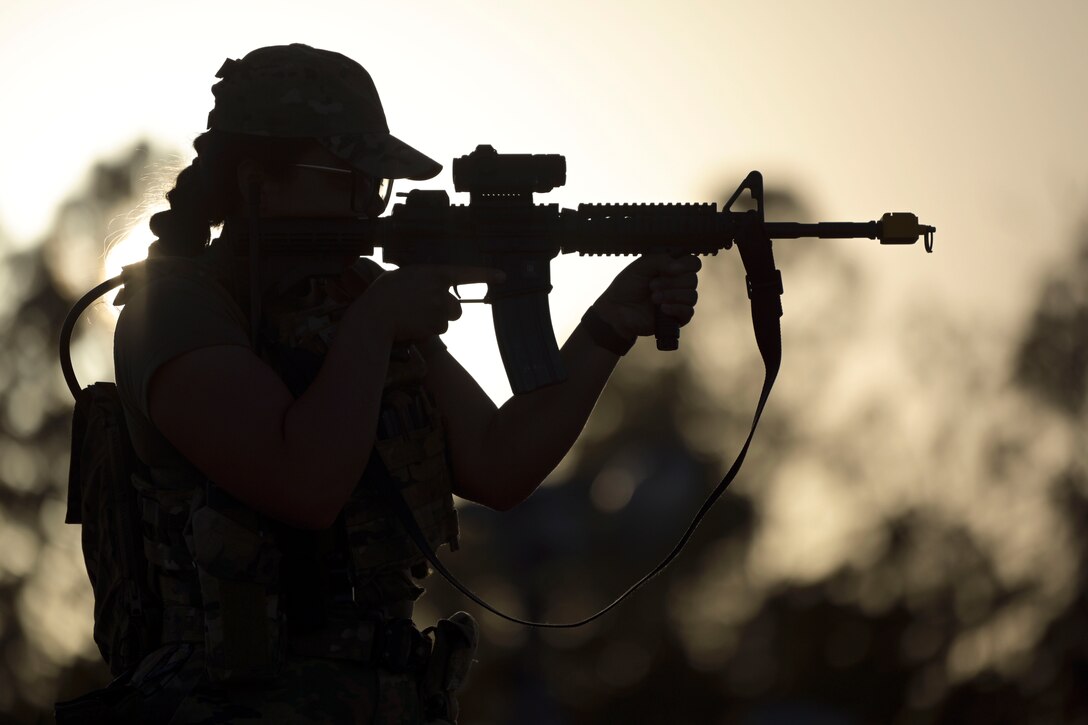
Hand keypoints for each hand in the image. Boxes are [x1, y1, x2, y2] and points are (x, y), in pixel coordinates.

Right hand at [360, 265, 505, 341]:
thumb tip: (423, 290)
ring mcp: (441, 308)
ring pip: (447, 321)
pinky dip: (427, 331)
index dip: (486, 275)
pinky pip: (438, 331)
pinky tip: (411, 326)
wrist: (376, 314)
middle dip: (446, 312)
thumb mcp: (402, 276)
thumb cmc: (383, 293)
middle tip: (424, 311)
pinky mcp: (436, 325)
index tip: (503, 277)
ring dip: (435, 322)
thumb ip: (420, 281)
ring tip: (413, 317)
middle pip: (457, 308)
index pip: (467, 273)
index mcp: (434, 273)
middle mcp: (442, 290)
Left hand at [593, 254, 700, 339]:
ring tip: (653, 298)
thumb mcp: (642, 266)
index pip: (693, 263)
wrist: (617, 310)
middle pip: (692, 279)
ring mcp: (679, 301)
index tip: (669, 269)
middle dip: (672, 282)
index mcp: (673, 268)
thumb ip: (661, 260)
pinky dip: (676, 308)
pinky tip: (662, 308)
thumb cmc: (628, 285)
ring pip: (691, 296)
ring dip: (672, 295)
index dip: (685, 265)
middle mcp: (679, 283)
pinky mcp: (678, 318)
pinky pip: (688, 312)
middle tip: (652, 285)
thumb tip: (678, 268)